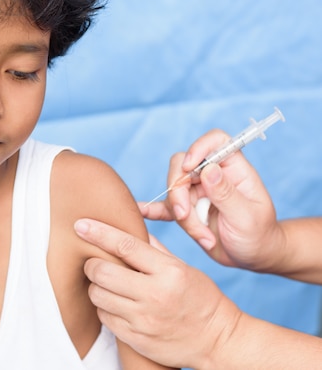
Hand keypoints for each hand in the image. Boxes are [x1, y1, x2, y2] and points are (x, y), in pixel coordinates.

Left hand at [75, 219, 241, 368]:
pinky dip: (104, 308)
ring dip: (96, 287)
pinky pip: (104, 318)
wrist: (218, 341)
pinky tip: (115, 304)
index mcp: (169, 272)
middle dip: (92, 264)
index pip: (125, 246)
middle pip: (102, 272)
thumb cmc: (201, 298)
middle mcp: (155, 295)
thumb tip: (129, 226)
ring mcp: (144, 320)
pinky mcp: (136, 339)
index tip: (81, 224)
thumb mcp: (184, 268)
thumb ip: (154, 249)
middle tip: (94, 263)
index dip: (99, 233)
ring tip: (107, 285)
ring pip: (98, 295)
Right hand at [141, 129, 283, 271]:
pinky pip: (165, 207)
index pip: (216, 142)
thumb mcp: (247, 217)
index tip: (188, 167)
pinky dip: (153, 209)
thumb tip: (208, 168)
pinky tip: (141, 211)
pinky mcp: (186, 210)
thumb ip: (226, 194)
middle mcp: (212, 175)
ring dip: (182, 217)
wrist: (252, 256)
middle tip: (185, 216)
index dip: (199, 148)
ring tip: (203, 237)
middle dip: (179, 192)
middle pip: (182, 167)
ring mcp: (197, 192)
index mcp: (234, 169)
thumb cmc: (258, 235)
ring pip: (174, 193)